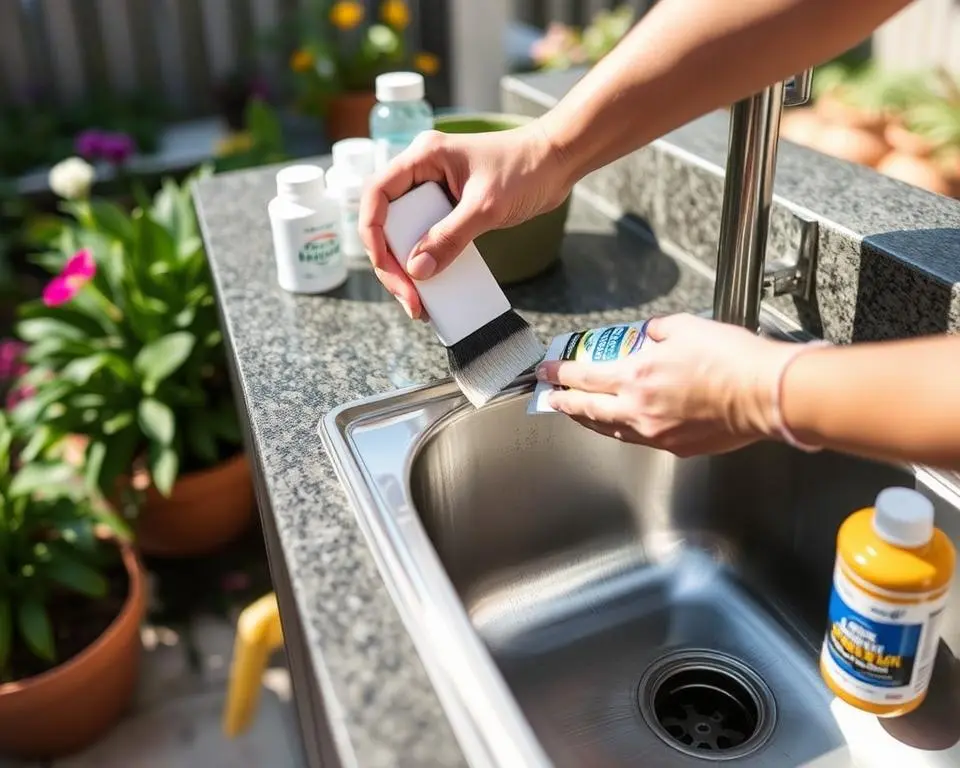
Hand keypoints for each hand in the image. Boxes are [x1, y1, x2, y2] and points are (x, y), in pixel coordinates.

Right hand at [359, 120, 571, 319]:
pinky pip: (428, 238)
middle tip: (409, 298)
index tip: (388, 268)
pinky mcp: (450, 208)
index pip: (377, 195)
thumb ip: (450, 237)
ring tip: (420, 303)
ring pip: (405, 234)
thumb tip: (417, 271)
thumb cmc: (527, 168)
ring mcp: (435, 191)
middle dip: (392, 264)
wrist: (558, 160)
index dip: (373, 235)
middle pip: (387, 222)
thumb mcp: (486, 207)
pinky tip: (435, 289)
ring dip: (407, 270)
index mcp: (423, 158)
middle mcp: (422, 172)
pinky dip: (428, 264)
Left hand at [536, 313, 799, 455]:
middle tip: (552, 397)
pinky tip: (623, 424)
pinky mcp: (677, 448)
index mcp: (636, 378)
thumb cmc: (732, 359)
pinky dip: (624, 430)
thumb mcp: (686, 327)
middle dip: (565, 402)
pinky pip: (639, 439)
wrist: (766, 393)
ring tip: (580, 412)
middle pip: (588, 410)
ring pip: (611, 430)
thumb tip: (649, 334)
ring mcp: (657, 434)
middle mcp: (639, 411)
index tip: (547, 372)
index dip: (560, 374)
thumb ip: (657, 331)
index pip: (584, 377)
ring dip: (591, 420)